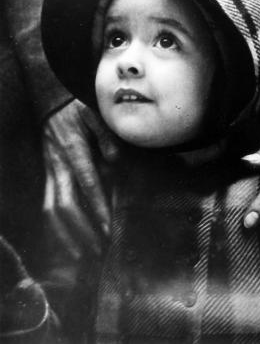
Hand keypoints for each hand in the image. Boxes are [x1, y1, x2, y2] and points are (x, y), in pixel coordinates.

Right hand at [42, 100, 117, 259]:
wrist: (52, 100)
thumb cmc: (79, 107)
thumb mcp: (95, 114)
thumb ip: (107, 136)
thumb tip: (115, 160)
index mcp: (73, 149)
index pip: (87, 184)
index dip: (97, 208)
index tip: (109, 227)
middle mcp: (58, 164)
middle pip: (65, 204)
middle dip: (81, 230)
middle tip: (99, 249)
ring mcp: (50, 170)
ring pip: (52, 209)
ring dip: (66, 233)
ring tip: (83, 254)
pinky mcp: (48, 175)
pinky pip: (49, 204)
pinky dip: (57, 225)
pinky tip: (68, 242)